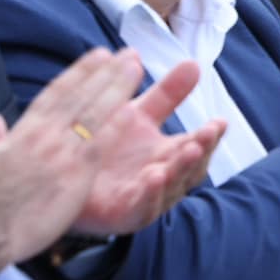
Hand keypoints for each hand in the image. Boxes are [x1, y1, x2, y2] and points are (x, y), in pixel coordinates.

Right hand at [0, 47, 151, 271]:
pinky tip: (132, 108)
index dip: (79, 72)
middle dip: (105, 71)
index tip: (97, 56)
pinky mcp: (74, 175)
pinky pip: (99, 144)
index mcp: (22, 130)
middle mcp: (44, 135)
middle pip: (80, 95)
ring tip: (135, 66)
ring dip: (117, 86)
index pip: (56, 93)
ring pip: (94, 112)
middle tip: (126, 53)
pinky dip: (115, 124)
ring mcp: (60, 152)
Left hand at [71, 59, 225, 235]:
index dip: (210, 136)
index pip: (197, 146)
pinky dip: (152, 194)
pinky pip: (142, 208)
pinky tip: (155, 174)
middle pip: (191, 169)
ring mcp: (144, 199)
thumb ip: (167, 94)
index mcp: (168, 155)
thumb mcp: (137, 114)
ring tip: (191, 149)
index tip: (220, 121)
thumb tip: (194, 63)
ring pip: (171, 188)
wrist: (60, 175)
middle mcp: (162, 178)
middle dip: (201, 151)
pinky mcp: (122, 217)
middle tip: (208, 133)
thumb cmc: (103, 146)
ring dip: (182, 169)